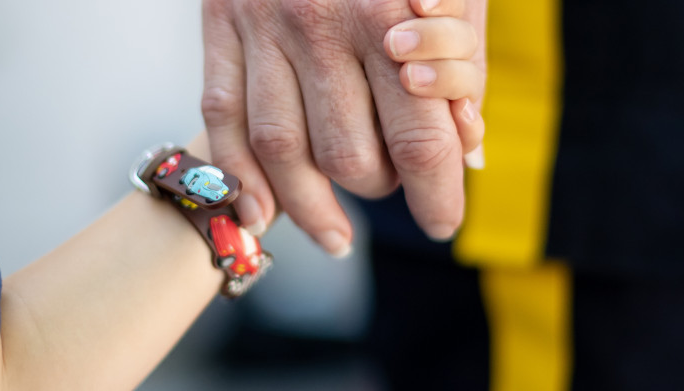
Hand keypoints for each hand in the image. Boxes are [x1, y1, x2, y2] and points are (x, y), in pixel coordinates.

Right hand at [201, 0, 485, 255]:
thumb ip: (460, 63)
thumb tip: (464, 153)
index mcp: (389, 15)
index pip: (418, 137)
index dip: (437, 194)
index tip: (444, 222)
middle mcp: (320, 26)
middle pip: (348, 153)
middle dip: (381, 187)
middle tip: (396, 185)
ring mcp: (261, 28)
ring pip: (280, 149)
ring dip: (310, 208)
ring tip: (336, 238)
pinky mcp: (219, 26)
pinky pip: (221, 119)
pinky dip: (239, 175)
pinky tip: (263, 214)